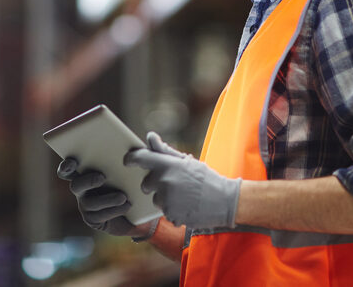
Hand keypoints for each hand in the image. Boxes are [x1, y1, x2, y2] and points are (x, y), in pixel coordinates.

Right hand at [57, 157, 149, 236]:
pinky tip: (126, 205)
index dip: (66, 165)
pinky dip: (113, 210)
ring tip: (123, 196)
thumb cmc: (135, 181)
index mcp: (87, 170)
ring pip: (88, 202)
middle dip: (87, 181)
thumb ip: (141, 152)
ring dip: (107, 199)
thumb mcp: (137, 167)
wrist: (140, 210)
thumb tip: (150, 137)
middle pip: (75, 185)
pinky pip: (98, 216)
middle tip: (103, 177)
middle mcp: (83, 188)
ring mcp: (86, 204)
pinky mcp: (93, 219)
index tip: (74, 162)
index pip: (69, 168)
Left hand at [125, 132, 240, 229]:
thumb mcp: (187, 161)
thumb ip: (165, 151)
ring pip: (155, 199)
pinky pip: (164, 212)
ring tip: (183, 196)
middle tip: (173, 184)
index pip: (141, 158)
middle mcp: (165, 182)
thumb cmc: (205, 178)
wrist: (225, 201)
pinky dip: (172, 210)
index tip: (127, 160)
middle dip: (154, 184)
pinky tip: (186, 206)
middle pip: (145, 184)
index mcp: (168, 165)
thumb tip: (150, 136)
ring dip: (165, 198)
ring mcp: (167, 200)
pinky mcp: (171, 215)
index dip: (131, 159)